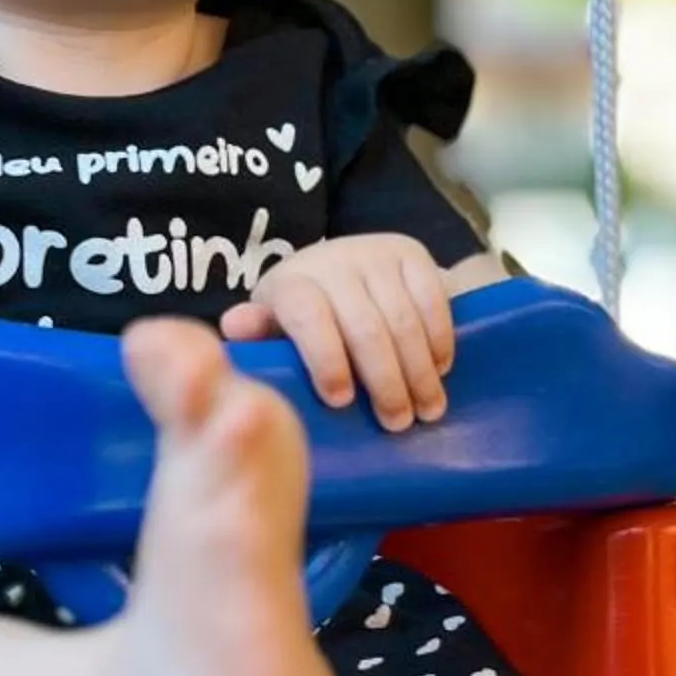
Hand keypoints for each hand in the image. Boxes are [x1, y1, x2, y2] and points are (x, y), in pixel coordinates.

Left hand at [220, 235, 456, 429]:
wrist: (340, 270)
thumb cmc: (302, 319)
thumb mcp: (274, 330)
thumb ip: (259, 335)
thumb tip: (235, 325)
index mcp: (289, 283)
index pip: (307, 316)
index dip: (324, 359)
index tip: (341, 401)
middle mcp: (331, 260)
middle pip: (364, 326)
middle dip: (384, 381)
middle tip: (398, 424)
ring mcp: (374, 253)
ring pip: (403, 318)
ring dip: (419, 370)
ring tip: (427, 409)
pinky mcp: (410, 252)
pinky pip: (433, 297)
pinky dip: (439, 338)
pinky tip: (440, 370)